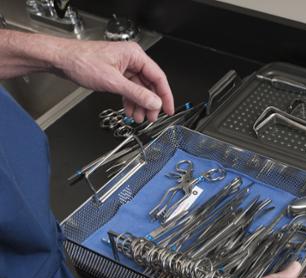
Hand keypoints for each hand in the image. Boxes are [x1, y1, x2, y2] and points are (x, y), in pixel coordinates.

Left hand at [53, 40, 173, 121]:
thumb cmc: (81, 62)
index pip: (158, 77)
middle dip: (150, 103)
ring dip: (140, 104)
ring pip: (139, 89)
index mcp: (135, 55)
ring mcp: (124, 66)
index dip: (165, 95)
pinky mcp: (116, 73)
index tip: (168, 109)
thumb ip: (136, 93)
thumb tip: (154, 102)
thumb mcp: (112, 81)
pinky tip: (130, 110)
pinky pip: (129, 89)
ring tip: (139, 118)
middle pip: (149, 84)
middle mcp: (132, 59)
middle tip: (152, 117)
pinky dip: (130, 101)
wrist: (61, 60)